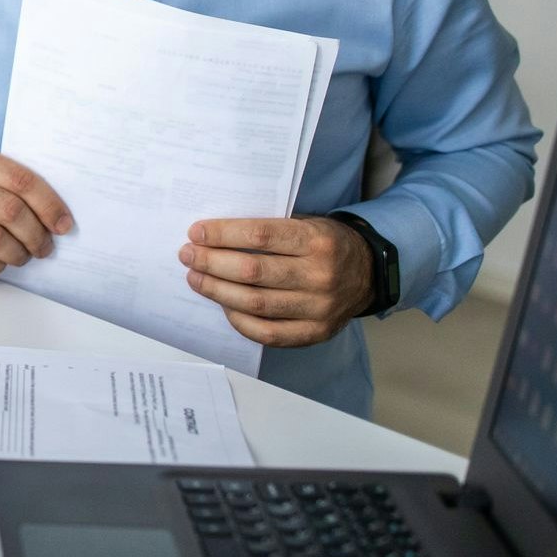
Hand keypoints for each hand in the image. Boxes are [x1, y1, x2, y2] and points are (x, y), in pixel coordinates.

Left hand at [179, 216, 373, 346]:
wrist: (368, 273)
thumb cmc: (324, 244)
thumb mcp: (306, 223)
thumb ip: (269, 230)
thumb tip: (212, 235)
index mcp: (317, 241)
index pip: (261, 236)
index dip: (223, 234)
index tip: (196, 232)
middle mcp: (321, 275)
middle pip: (253, 272)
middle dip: (211, 262)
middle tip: (188, 255)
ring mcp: (320, 308)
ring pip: (255, 303)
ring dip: (217, 290)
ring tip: (195, 279)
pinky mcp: (316, 332)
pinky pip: (267, 333)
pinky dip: (239, 320)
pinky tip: (222, 305)